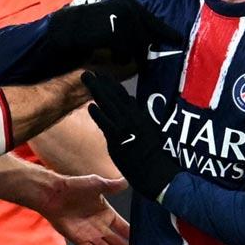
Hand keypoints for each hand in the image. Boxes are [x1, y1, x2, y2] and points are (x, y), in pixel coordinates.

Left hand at [42, 174, 130, 244]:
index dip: (134, 235)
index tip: (148, 244)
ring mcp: (90, 235)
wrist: (53, 194)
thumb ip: (112, 185)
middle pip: (118, 243)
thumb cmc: (75, 186)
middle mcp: (101, 227)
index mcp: (107, 215)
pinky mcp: (79, 240)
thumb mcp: (97, 183)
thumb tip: (127, 181)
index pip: (125, 228)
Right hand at [47, 0, 183, 66]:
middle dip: (146, 51)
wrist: (68, 30)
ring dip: (129, 56)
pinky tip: (109, 54)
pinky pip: (126, 51)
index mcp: (131, 3)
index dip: (166, 32)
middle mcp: (130, 7)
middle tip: (144, 65)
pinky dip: (119, 56)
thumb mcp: (115, 24)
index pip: (154, 21)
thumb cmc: (92, 31)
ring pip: (138, 45)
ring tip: (116, 58)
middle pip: (148, 35)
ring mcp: (123, 17)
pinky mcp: (116, 29)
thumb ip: (134, 29)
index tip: (178, 40)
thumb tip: (155, 42)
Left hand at [83, 71, 180, 199]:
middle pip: (114, 96)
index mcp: (140, 116)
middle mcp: (133, 119)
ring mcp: (125, 129)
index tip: (103, 75)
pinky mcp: (118, 141)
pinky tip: (90, 106)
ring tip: (86, 79)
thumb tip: (131, 102)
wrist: (158, 173)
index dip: (112, 85)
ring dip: (97, 91)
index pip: (123, 96)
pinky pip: (107, 125)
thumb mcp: (151, 131)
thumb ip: (139, 117)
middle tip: (89, 72)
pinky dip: (99, 115)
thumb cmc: (156, 156)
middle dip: (101, 83)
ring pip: (109, 105)